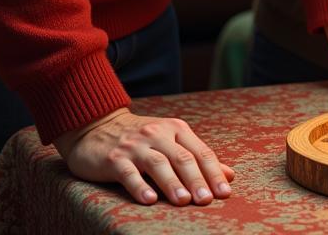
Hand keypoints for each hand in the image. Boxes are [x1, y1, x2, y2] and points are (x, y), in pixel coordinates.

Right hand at [53, 108, 234, 206]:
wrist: (98, 126)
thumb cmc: (141, 139)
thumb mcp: (171, 141)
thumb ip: (197, 157)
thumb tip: (228, 175)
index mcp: (176, 129)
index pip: (200, 151)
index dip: (214, 172)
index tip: (225, 192)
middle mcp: (158, 135)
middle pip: (182, 158)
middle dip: (197, 180)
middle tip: (208, 200)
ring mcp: (135, 146)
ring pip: (158, 164)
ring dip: (173, 183)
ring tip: (185, 202)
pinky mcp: (114, 159)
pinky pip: (129, 173)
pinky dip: (140, 186)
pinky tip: (149, 201)